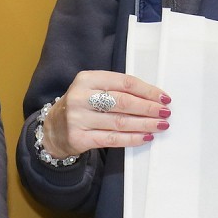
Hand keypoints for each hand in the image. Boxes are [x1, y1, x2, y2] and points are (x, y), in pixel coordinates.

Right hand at [41, 70, 170, 158]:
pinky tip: (145, 137)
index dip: (147, 90)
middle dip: (148, 108)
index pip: (124, 83)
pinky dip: (132, 138)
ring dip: (144, 124)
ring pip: (120, 122)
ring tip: (160, 125)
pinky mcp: (79, 138)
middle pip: (123, 102)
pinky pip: (112, 139)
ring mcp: (78, 119)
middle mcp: (81, 97)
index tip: (163, 97)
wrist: (53, 129)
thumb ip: (117, 90)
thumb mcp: (93, 90)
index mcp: (86, 79)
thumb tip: (152, 97)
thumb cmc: (81, 106)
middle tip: (165, 112)